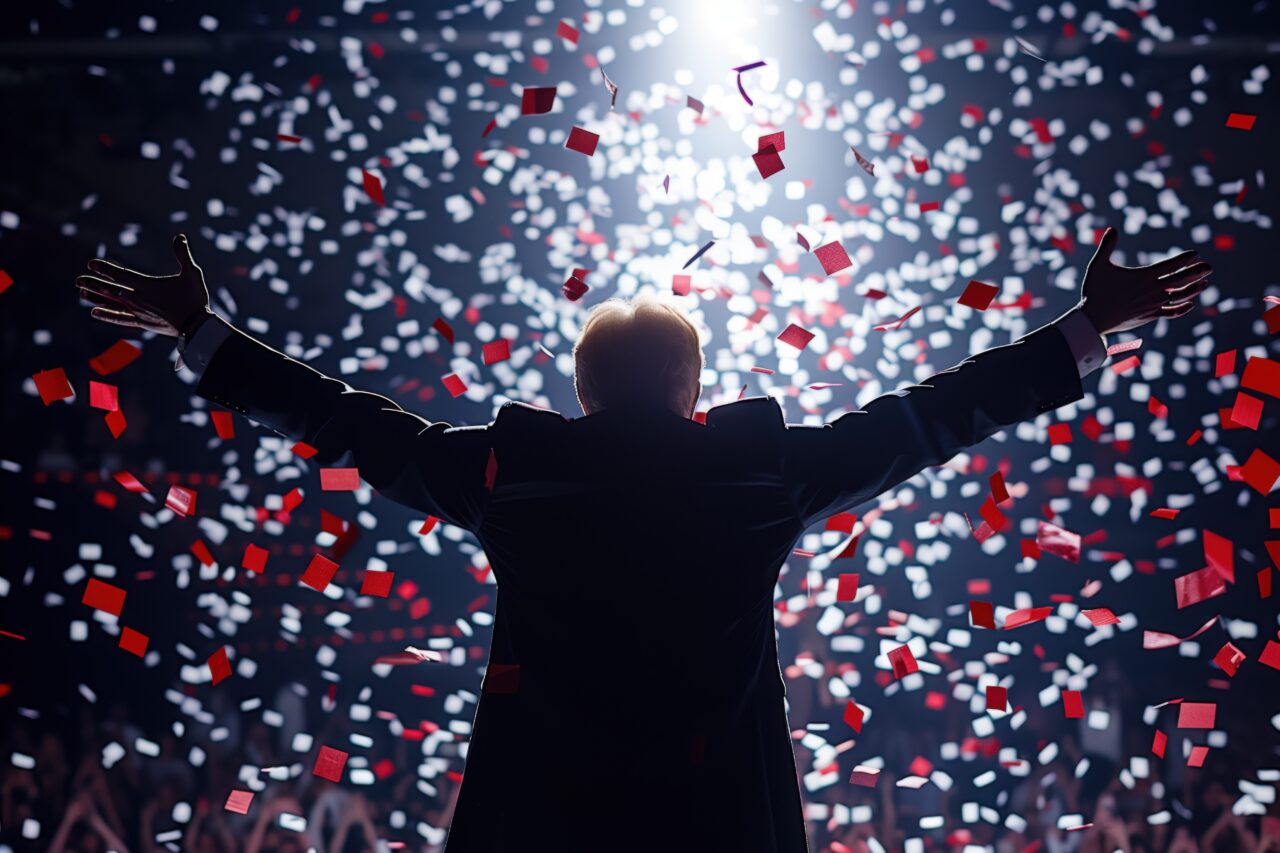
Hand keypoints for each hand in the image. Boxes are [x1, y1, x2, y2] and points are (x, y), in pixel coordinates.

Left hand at [77, 234, 210, 337]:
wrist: (196, 326)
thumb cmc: (194, 298)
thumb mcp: (192, 273)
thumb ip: (183, 254)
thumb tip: (179, 236)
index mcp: (146, 285)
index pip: (119, 274)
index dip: (104, 269)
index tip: (91, 264)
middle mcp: (137, 298)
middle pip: (110, 289)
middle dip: (93, 283)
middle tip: (78, 280)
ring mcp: (138, 312)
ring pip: (111, 303)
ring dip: (95, 298)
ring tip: (81, 294)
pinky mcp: (142, 323)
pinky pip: (119, 319)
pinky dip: (106, 315)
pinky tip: (95, 312)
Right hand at [1079, 228, 1211, 334]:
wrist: (1093, 320)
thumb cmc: (1094, 292)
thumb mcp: (1098, 266)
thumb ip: (1107, 246)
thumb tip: (1112, 229)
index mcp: (1144, 276)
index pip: (1171, 265)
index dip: (1185, 259)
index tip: (1195, 254)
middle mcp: (1153, 290)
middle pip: (1182, 279)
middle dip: (1198, 272)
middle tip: (1209, 267)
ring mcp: (1153, 304)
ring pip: (1181, 296)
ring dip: (1195, 289)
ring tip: (1205, 284)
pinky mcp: (1150, 316)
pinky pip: (1172, 312)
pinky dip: (1183, 308)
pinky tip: (1190, 304)